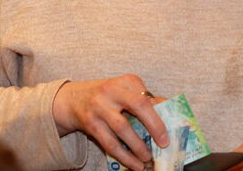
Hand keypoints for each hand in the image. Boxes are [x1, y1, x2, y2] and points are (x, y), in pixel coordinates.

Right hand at [52, 74, 168, 170]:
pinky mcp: (90, 123)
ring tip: (147, 158)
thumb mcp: (126, 91)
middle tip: (163, 144)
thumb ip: (146, 99)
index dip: (160, 113)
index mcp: (126, 81)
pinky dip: (123, 156)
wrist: (73, 99)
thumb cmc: (107, 96)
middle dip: (154, 126)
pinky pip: (109, 143)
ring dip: (137, 146)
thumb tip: (169, 111)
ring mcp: (99, 106)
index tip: (169, 129)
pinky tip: (133, 164)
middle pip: (139, 106)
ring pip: (122, 128)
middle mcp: (113, 90)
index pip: (148, 96)